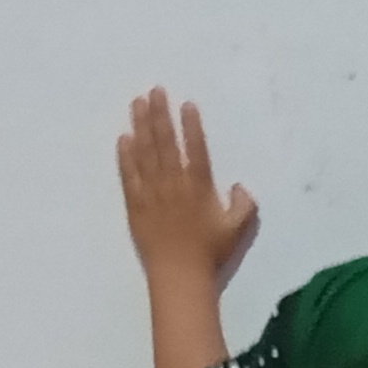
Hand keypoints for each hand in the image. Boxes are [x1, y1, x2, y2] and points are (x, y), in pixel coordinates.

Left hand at [117, 89, 258, 284]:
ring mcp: (152, 192)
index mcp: (199, 185)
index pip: (195, 147)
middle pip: (166, 141)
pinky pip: (129, 174)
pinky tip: (123, 138)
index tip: (185, 104)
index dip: (191, 124)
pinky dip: (126, 155)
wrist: (179, 276)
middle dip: (160, 113)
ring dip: (141, 125)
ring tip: (137, 103)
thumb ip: (245, 205)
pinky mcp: (135, 204)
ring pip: (145, 151)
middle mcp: (174, 183)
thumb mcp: (238, 229)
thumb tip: (240, 186)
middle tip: (155, 90)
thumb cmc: (210, 253)